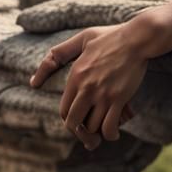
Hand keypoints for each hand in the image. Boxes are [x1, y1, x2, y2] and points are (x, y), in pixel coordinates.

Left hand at [28, 24, 147, 150]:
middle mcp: (86, 88)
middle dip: (80, 131)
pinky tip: (114, 133)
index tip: (80, 119)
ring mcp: (103, 94)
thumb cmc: (112, 36)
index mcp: (76, 75)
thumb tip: (33, 82)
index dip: (69, 120)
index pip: (63, 110)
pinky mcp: (119, 98)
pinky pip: (109, 126)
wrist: (138, 38)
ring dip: (96, 132)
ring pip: (92, 127)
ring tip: (102, 131)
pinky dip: (110, 134)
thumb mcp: (82, 39)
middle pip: (74, 122)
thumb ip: (57, 55)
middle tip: (89, 132)